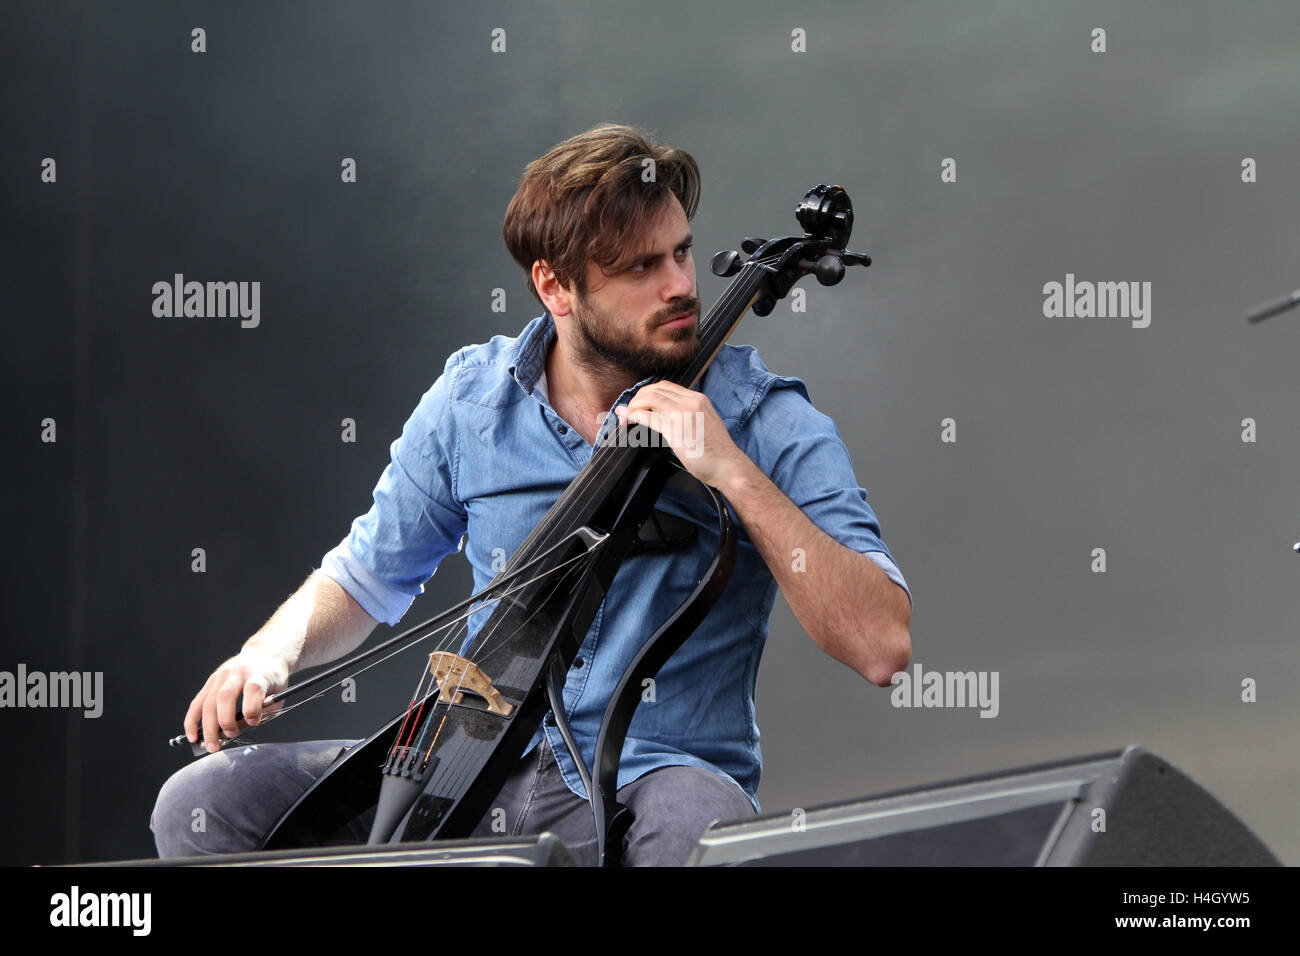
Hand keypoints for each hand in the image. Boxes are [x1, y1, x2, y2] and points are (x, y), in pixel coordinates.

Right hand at [184, 651, 288, 753]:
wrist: (264, 654)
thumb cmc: (272, 680)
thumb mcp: (277, 695)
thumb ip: (261, 713)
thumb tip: (236, 732)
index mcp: (260, 674)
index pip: (253, 688)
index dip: (252, 708)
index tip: (254, 722)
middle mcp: (238, 672)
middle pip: (225, 696)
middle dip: (225, 720)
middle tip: (230, 737)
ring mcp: (222, 675)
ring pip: (209, 701)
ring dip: (207, 726)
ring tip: (212, 745)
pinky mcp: (211, 681)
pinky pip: (197, 702)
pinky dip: (193, 721)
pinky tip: (193, 736)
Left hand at [614, 381, 751, 490]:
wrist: (728, 466)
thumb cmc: (717, 452)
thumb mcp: (705, 423)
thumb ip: (689, 416)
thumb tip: (669, 417)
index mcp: (698, 399)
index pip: (667, 386)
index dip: (648, 392)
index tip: (640, 403)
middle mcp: (691, 402)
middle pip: (656, 389)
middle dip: (638, 398)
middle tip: (629, 410)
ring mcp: (683, 414)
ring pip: (650, 399)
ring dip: (634, 406)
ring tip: (626, 416)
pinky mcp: (676, 429)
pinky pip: (648, 417)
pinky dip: (634, 416)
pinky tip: (627, 419)